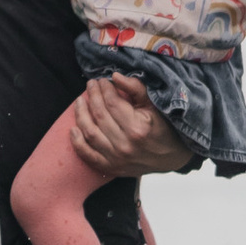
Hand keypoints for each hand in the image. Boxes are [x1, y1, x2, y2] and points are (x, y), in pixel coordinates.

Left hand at [71, 77, 198, 172]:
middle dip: (92, 96)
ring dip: (81, 114)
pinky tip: (73, 128)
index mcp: (138, 128)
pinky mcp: (111, 168)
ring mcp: (117, 159)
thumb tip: (115, 76)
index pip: (112, 103)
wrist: (172, 157)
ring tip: (80, 101)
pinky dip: (77, 142)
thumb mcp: (154, 106)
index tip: (102, 80)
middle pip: (99, 115)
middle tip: (91, 85)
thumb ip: (136, 89)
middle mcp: (125, 145)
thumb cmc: (164, 128)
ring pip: (90, 133)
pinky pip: (88, 155)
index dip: (104, 88)